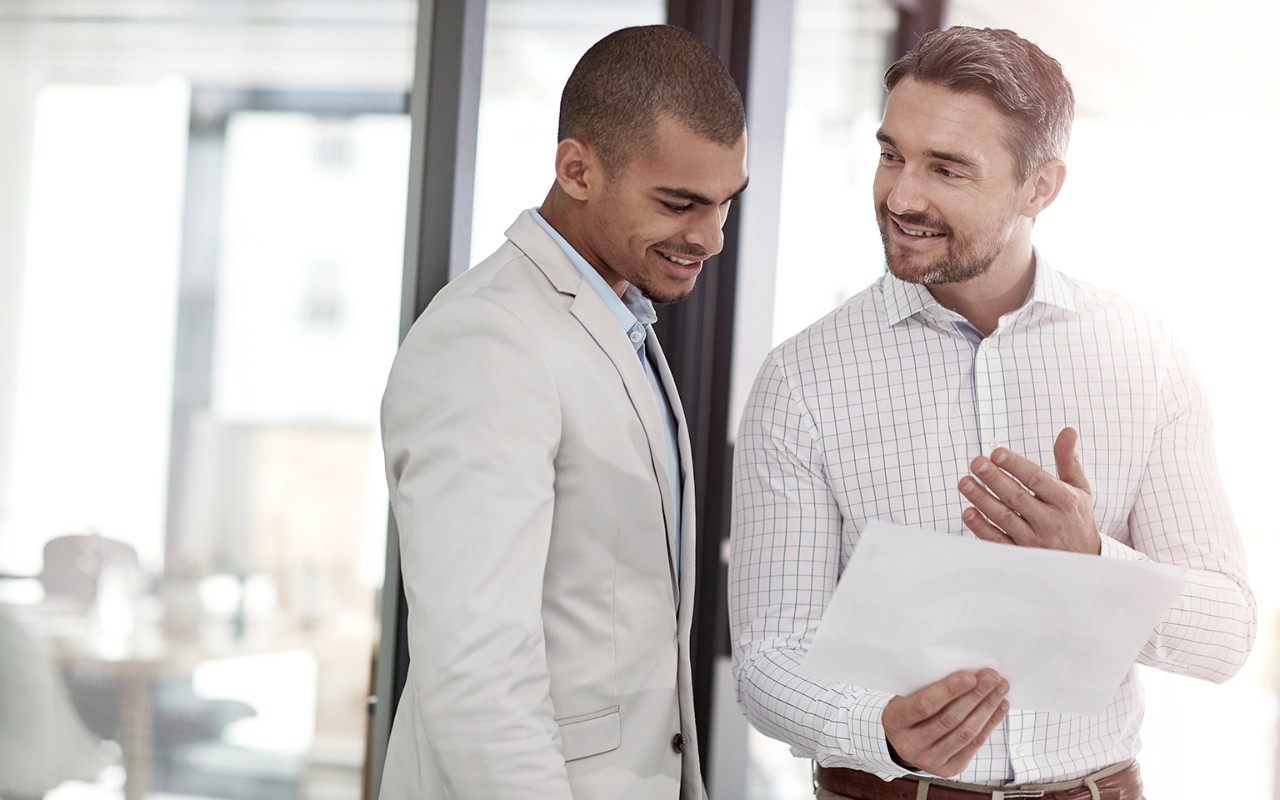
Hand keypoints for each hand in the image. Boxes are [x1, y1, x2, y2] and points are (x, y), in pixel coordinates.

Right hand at [882, 669, 1009, 776]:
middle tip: (992, 678)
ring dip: (987, 709)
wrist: (904, 742)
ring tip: (1000, 690)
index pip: (924, 705)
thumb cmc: (909, 709)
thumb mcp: (907, 696)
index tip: (971, 676)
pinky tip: (999, 707)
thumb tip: (968, 673)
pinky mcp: (948, 769)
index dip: (949, 691)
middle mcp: (909, 745)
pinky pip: (974, 745)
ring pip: (965, 733)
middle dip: (975, 696)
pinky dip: (989, 724)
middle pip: (949, 719)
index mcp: (895, 721)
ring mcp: (928, 760)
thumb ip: (928, 687)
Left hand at [959, 427, 1100, 553]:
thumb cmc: (1075, 516)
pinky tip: (968, 512)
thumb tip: (1067, 430)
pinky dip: (981, 528)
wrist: (1083, 559)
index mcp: (1065, 501)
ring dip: (982, 500)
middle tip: (976, 462)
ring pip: (1004, 518)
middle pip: (1017, 498)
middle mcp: (1050, 521)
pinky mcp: (1021, 555)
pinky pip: (998, 541)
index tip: (996, 452)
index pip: (1038, 480)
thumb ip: (1068, 459)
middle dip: (994, 479)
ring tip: (964, 482)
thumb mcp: (1079, 488)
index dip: (1016, 465)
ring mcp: (1035, 541)